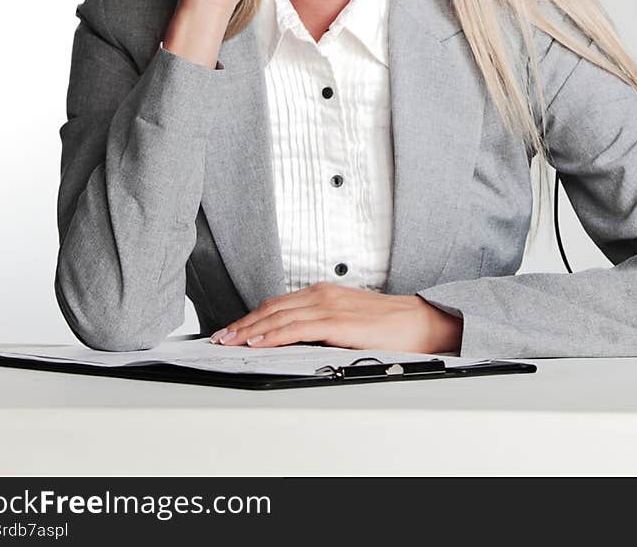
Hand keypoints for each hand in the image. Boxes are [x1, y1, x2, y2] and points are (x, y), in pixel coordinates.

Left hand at [209, 283, 463, 354]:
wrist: (417, 322)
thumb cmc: (387, 324)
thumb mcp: (346, 320)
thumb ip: (321, 325)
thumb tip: (296, 340)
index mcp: (322, 293)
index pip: (277, 304)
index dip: (251, 317)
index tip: (232, 330)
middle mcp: (321, 294)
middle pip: (271, 308)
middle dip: (242, 324)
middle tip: (219, 337)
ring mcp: (327, 306)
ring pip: (278, 316)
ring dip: (249, 330)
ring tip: (229, 342)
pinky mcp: (335, 322)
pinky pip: (296, 328)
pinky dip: (272, 335)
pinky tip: (258, 342)